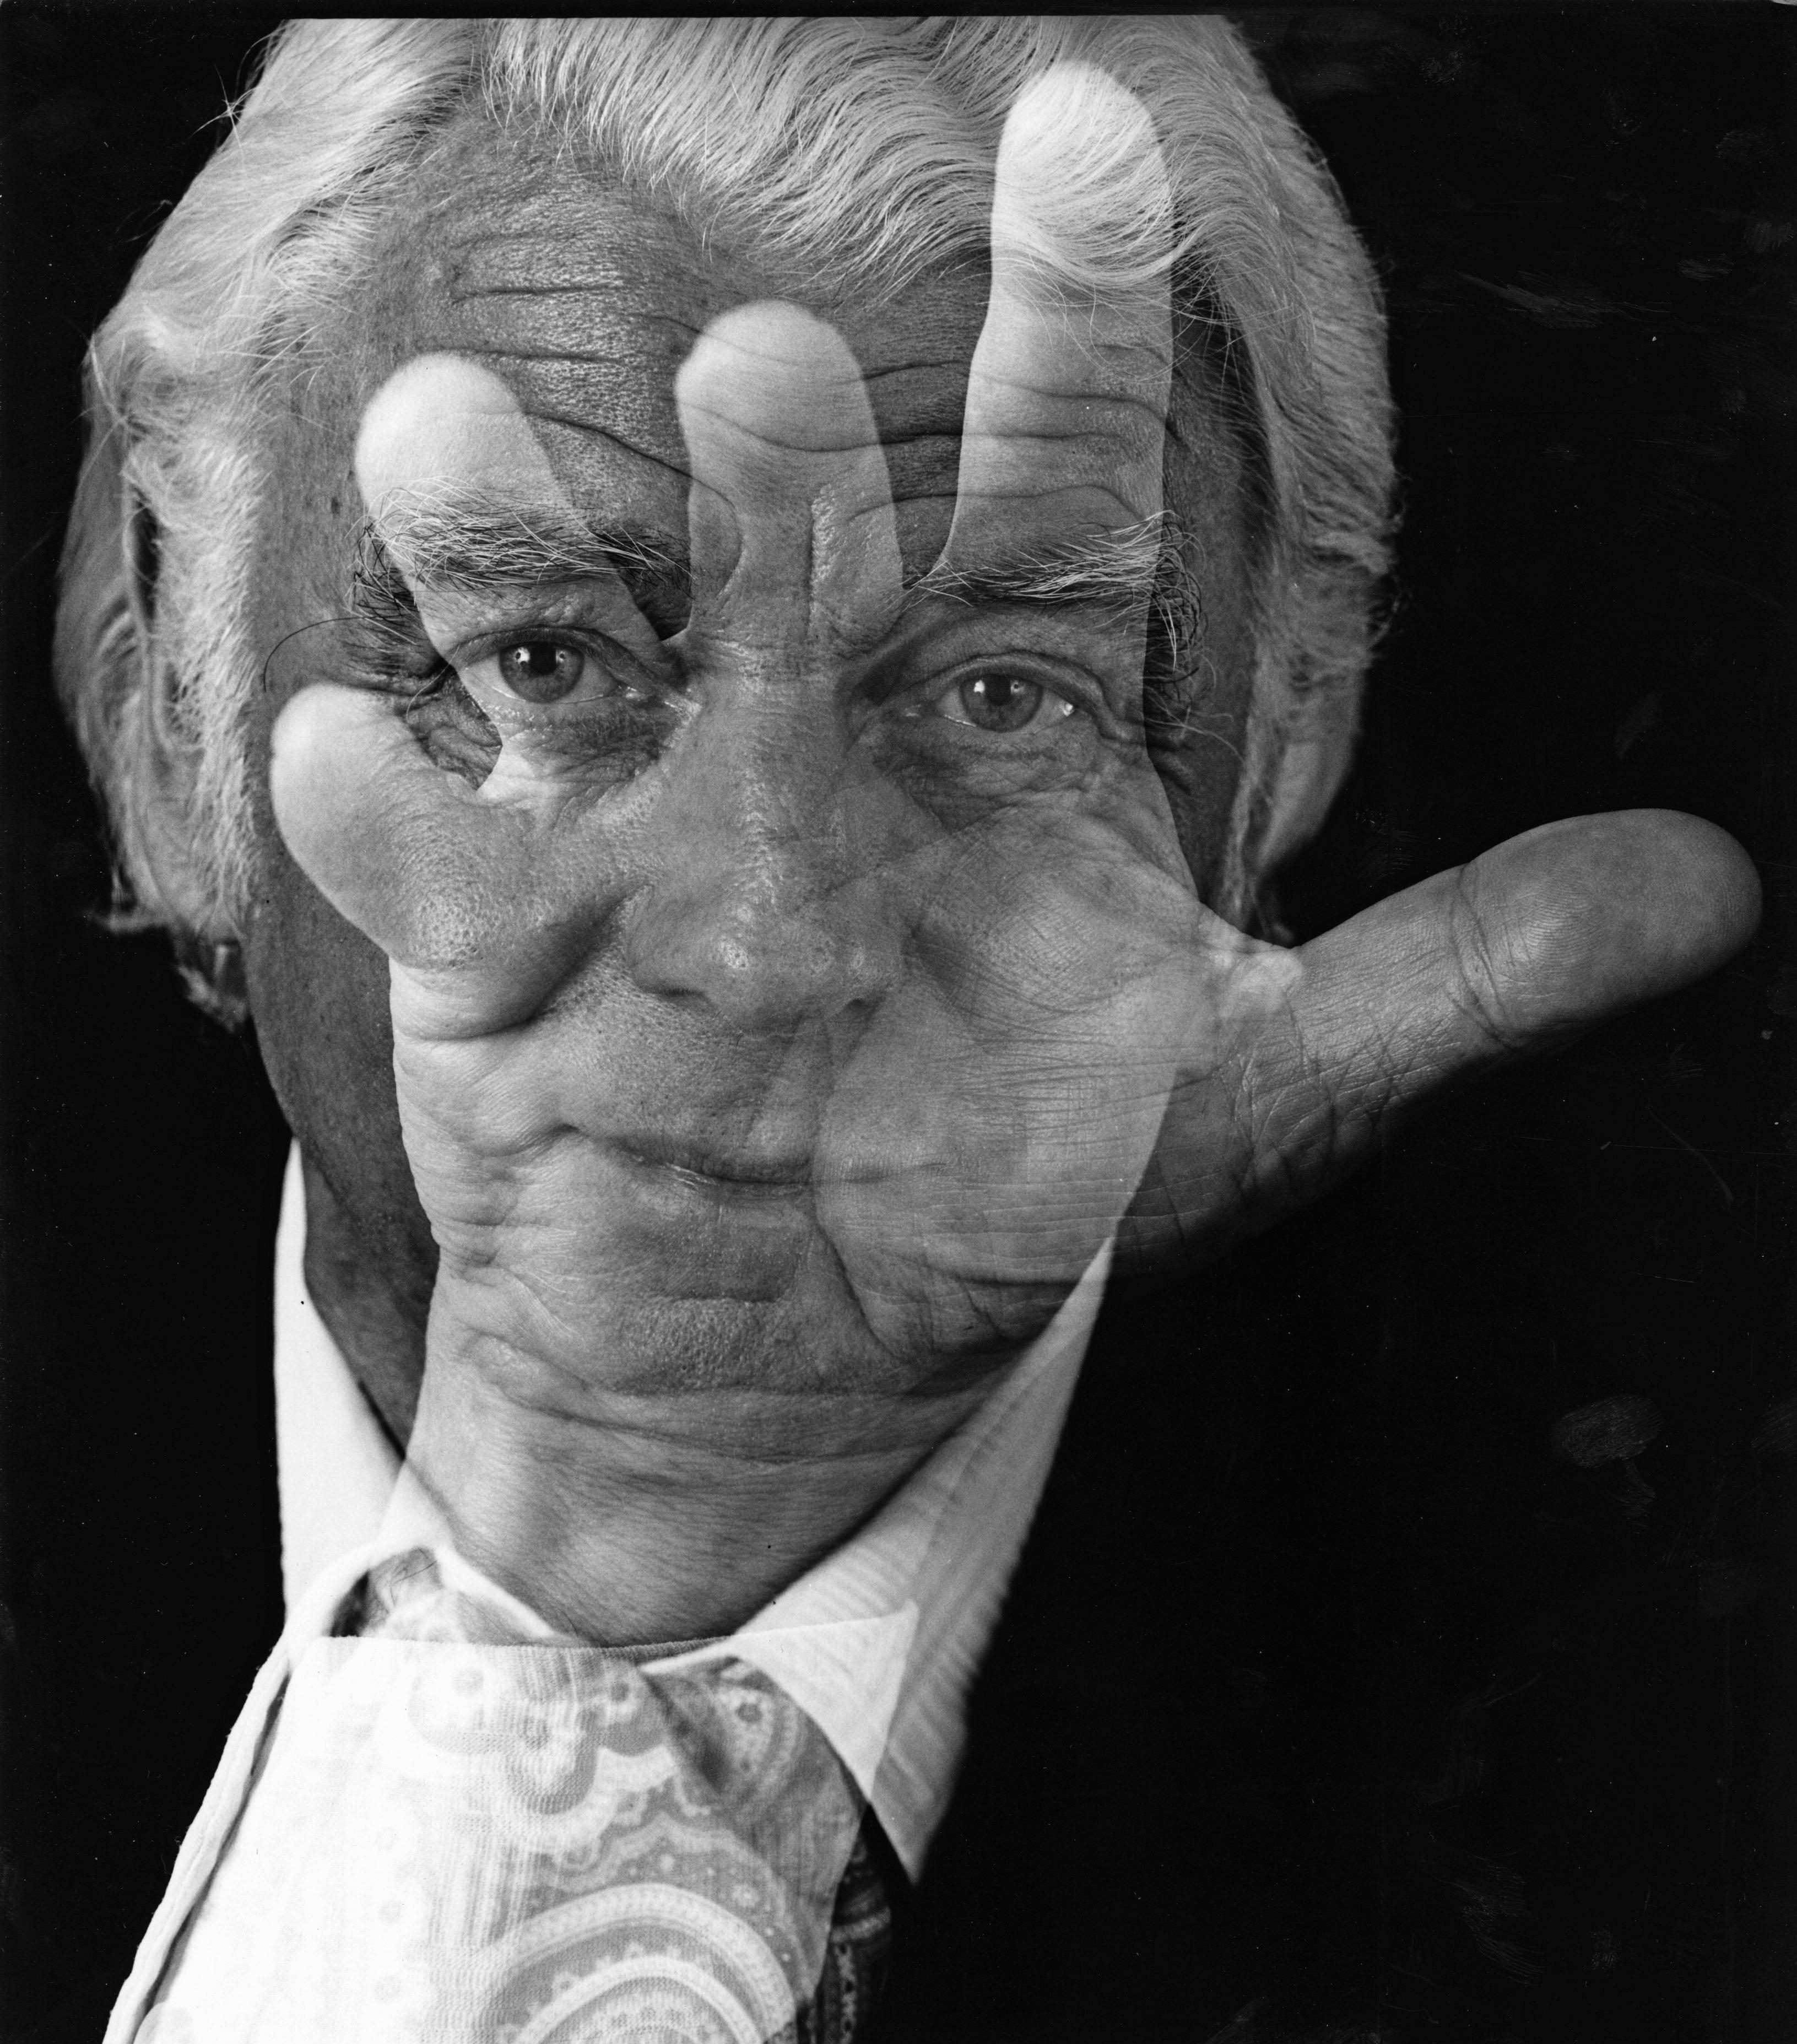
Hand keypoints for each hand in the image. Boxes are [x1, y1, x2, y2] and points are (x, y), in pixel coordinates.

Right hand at [268, 65, 1756, 1632]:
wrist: (780, 1364)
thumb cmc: (1000, 1206)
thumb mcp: (1246, 1095)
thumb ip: (1454, 977)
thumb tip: (1712, 889)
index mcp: (1004, 745)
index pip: (1060, 498)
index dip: (1085, 330)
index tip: (1091, 142)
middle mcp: (823, 750)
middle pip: (807, 564)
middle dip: (790, 466)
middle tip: (772, 365)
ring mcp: (650, 844)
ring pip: (578, 663)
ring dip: (515, 557)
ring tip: (448, 444)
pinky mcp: (505, 967)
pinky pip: (442, 873)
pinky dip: (393, 816)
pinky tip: (370, 755)